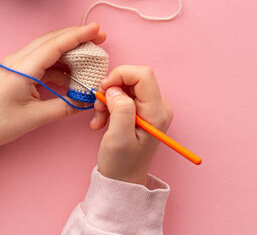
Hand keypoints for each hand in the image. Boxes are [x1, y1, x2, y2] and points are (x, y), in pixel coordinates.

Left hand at [0, 23, 105, 155]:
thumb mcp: (35, 117)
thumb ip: (65, 106)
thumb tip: (87, 101)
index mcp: (23, 67)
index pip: (56, 44)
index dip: (78, 35)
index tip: (97, 29)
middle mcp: (19, 60)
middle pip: (52, 40)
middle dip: (77, 37)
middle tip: (100, 37)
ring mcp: (17, 65)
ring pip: (47, 49)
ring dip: (69, 51)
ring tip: (89, 56)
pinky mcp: (17, 73)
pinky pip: (42, 62)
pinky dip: (59, 65)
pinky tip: (72, 75)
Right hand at [91, 65, 173, 184]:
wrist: (123, 180)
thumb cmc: (121, 164)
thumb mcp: (118, 138)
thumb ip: (120, 109)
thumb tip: (115, 89)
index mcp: (157, 112)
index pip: (143, 75)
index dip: (121, 75)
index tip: (104, 89)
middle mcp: (159, 107)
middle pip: (134, 78)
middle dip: (112, 88)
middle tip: (98, 106)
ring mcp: (151, 108)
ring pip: (127, 86)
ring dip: (109, 98)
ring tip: (99, 119)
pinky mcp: (142, 111)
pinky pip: (125, 96)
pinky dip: (110, 104)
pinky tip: (102, 121)